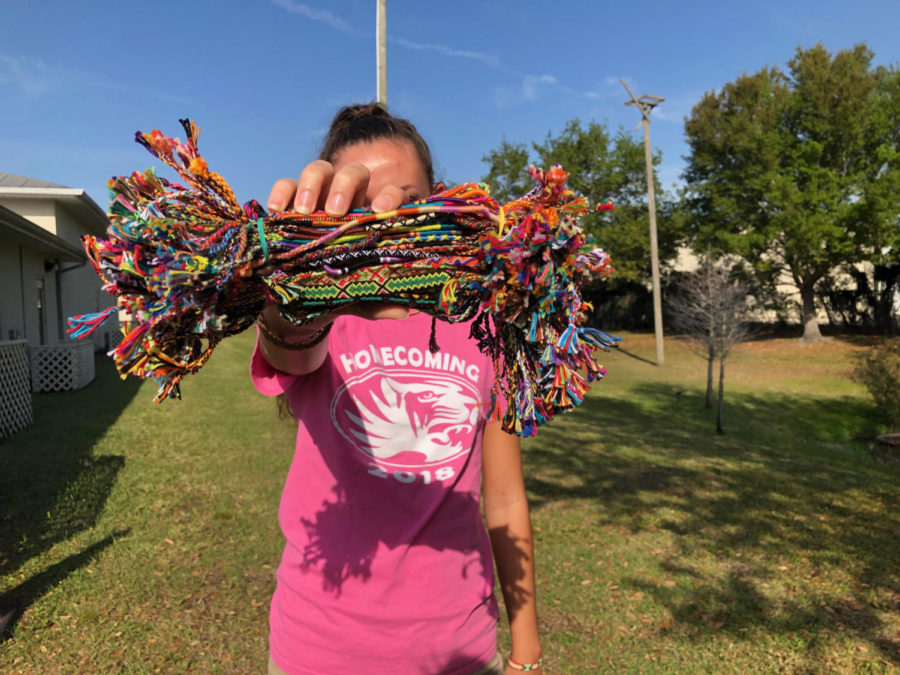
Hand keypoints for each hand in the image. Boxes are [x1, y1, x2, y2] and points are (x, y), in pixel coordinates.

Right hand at [263, 159, 412, 325]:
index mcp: (371, 221)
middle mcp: (347, 203)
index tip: (380, 211)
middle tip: (335, 212)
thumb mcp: (357, 298)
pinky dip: (283, 192)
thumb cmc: (336, 290)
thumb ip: (378, 301)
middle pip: (354, 173)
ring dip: (313, 184)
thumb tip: (402, 312)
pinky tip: (278, 210)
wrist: (298, 300)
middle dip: (346, 185)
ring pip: (319, 170)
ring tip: (304, 211)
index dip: (391, 196)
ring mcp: (318, 199)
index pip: (391, 196)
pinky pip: (286, 185)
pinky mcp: (290, 203)